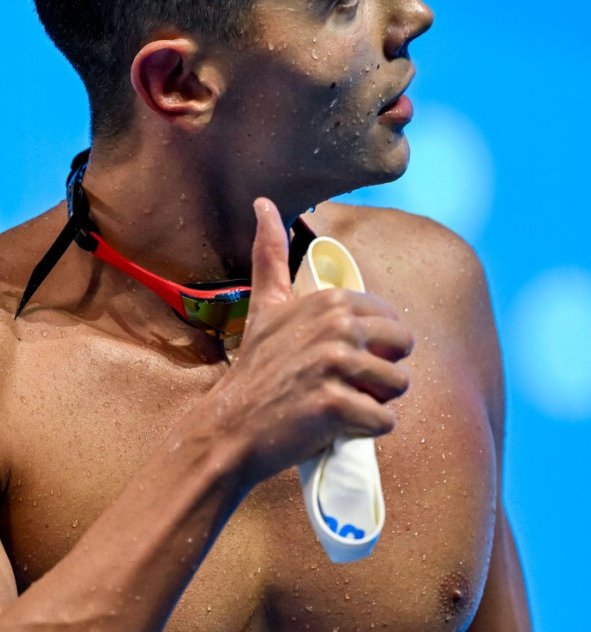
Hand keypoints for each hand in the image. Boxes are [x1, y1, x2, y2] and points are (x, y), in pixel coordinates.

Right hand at [209, 197, 412, 486]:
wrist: (230, 427)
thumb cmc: (256, 369)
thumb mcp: (265, 304)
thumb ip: (271, 254)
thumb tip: (263, 202)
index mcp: (330, 300)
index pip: (393, 323)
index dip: (372, 348)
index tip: (335, 361)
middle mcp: (336, 326)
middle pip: (402, 353)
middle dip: (380, 375)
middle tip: (340, 386)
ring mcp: (335, 365)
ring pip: (397, 387)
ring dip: (375, 403)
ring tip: (338, 404)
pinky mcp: (335, 405)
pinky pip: (383, 421)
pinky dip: (364, 430)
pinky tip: (335, 426)